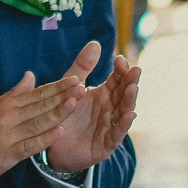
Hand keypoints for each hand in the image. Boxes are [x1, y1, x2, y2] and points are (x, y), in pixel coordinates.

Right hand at [0, 69, 81, 186]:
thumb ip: (15, 93)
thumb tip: (30, 76)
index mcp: (7, 104)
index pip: (37, 93)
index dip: (57, 86)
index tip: (75, 78)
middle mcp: (8, 116)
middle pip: (40, 105)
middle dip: (63, 96)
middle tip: (83, 86)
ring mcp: (8, 135)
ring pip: (37, 122)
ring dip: (57, 113)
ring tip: (75, 104)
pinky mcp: (6, 153)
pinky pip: (29, 145)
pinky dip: (44, 139)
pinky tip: (58, 132)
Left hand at [44, 41, 141, 172]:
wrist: (52, 144)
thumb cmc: (65, 114)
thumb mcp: (72, 87)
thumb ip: (82, 67)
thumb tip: (96, 43)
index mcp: (104, 94)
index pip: (117, 80)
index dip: (121, 70)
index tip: (120, 60)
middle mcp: (110, 109)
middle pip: (123, 94)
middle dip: (130, 82)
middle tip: (135, 70)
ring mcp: (110, 126)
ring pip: (123, 112)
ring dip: (129, 100)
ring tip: (133, 88)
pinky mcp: (106, 144)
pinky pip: (117, 134)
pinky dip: (124, 125)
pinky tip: (130, 115)